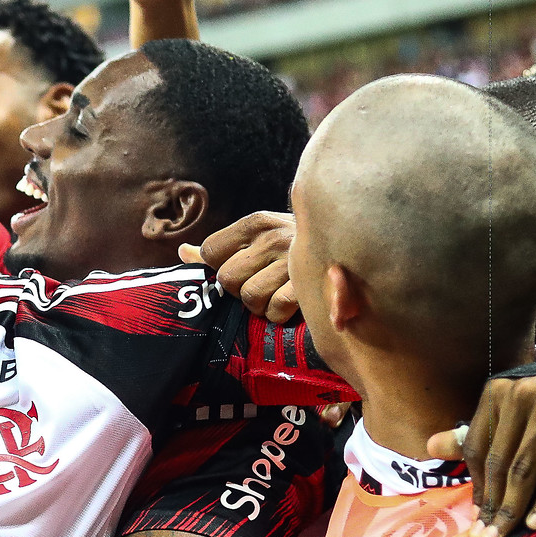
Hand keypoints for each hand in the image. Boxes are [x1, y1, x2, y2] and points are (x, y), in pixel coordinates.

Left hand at [180, 211, 297, 321]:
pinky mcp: (305, 286)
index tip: (239, 268)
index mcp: (256, 222)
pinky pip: (275, 309)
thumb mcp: (260, 238)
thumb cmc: (294, 249)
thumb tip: (183, 252)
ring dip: (259, 305)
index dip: (218, 267)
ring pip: (249, 296)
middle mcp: (273, 237)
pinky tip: (288, 304)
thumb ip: (222, 248)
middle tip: (259, 284)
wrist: (352, 252)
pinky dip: (278, 314)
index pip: (210, 251)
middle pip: (227, 278)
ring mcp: (292, 261)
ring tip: (274, 294)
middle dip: (239, 289)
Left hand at [427, 374, 535, 536]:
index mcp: (495, 394)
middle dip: (491, 503)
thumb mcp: (502, 415)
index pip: (477, 448)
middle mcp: (520, 397)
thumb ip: (470, 435)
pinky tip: (535, 522)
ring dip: (513, 507)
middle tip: (485, 534)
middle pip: (499, 461)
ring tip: (503, 533)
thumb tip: (431, 448)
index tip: (475, 515)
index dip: (475, 485)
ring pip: (525, 469)